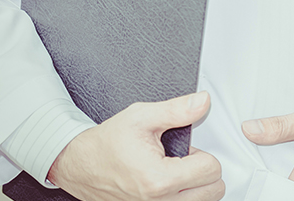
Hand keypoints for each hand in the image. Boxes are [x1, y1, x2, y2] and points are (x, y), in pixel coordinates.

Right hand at [48, 92, 224, 200]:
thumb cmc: (107, 142)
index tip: (185, 149)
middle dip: (204, 171)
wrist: (79, 164)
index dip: (202, 153)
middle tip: (182, 160)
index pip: (211, 169)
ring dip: (197, 186)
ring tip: (175, 171)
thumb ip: (177, 110)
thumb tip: (203, 101)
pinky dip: (185, 196)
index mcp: (159, 179)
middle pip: (214, 190)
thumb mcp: (142, 117)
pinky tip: (171, 184)